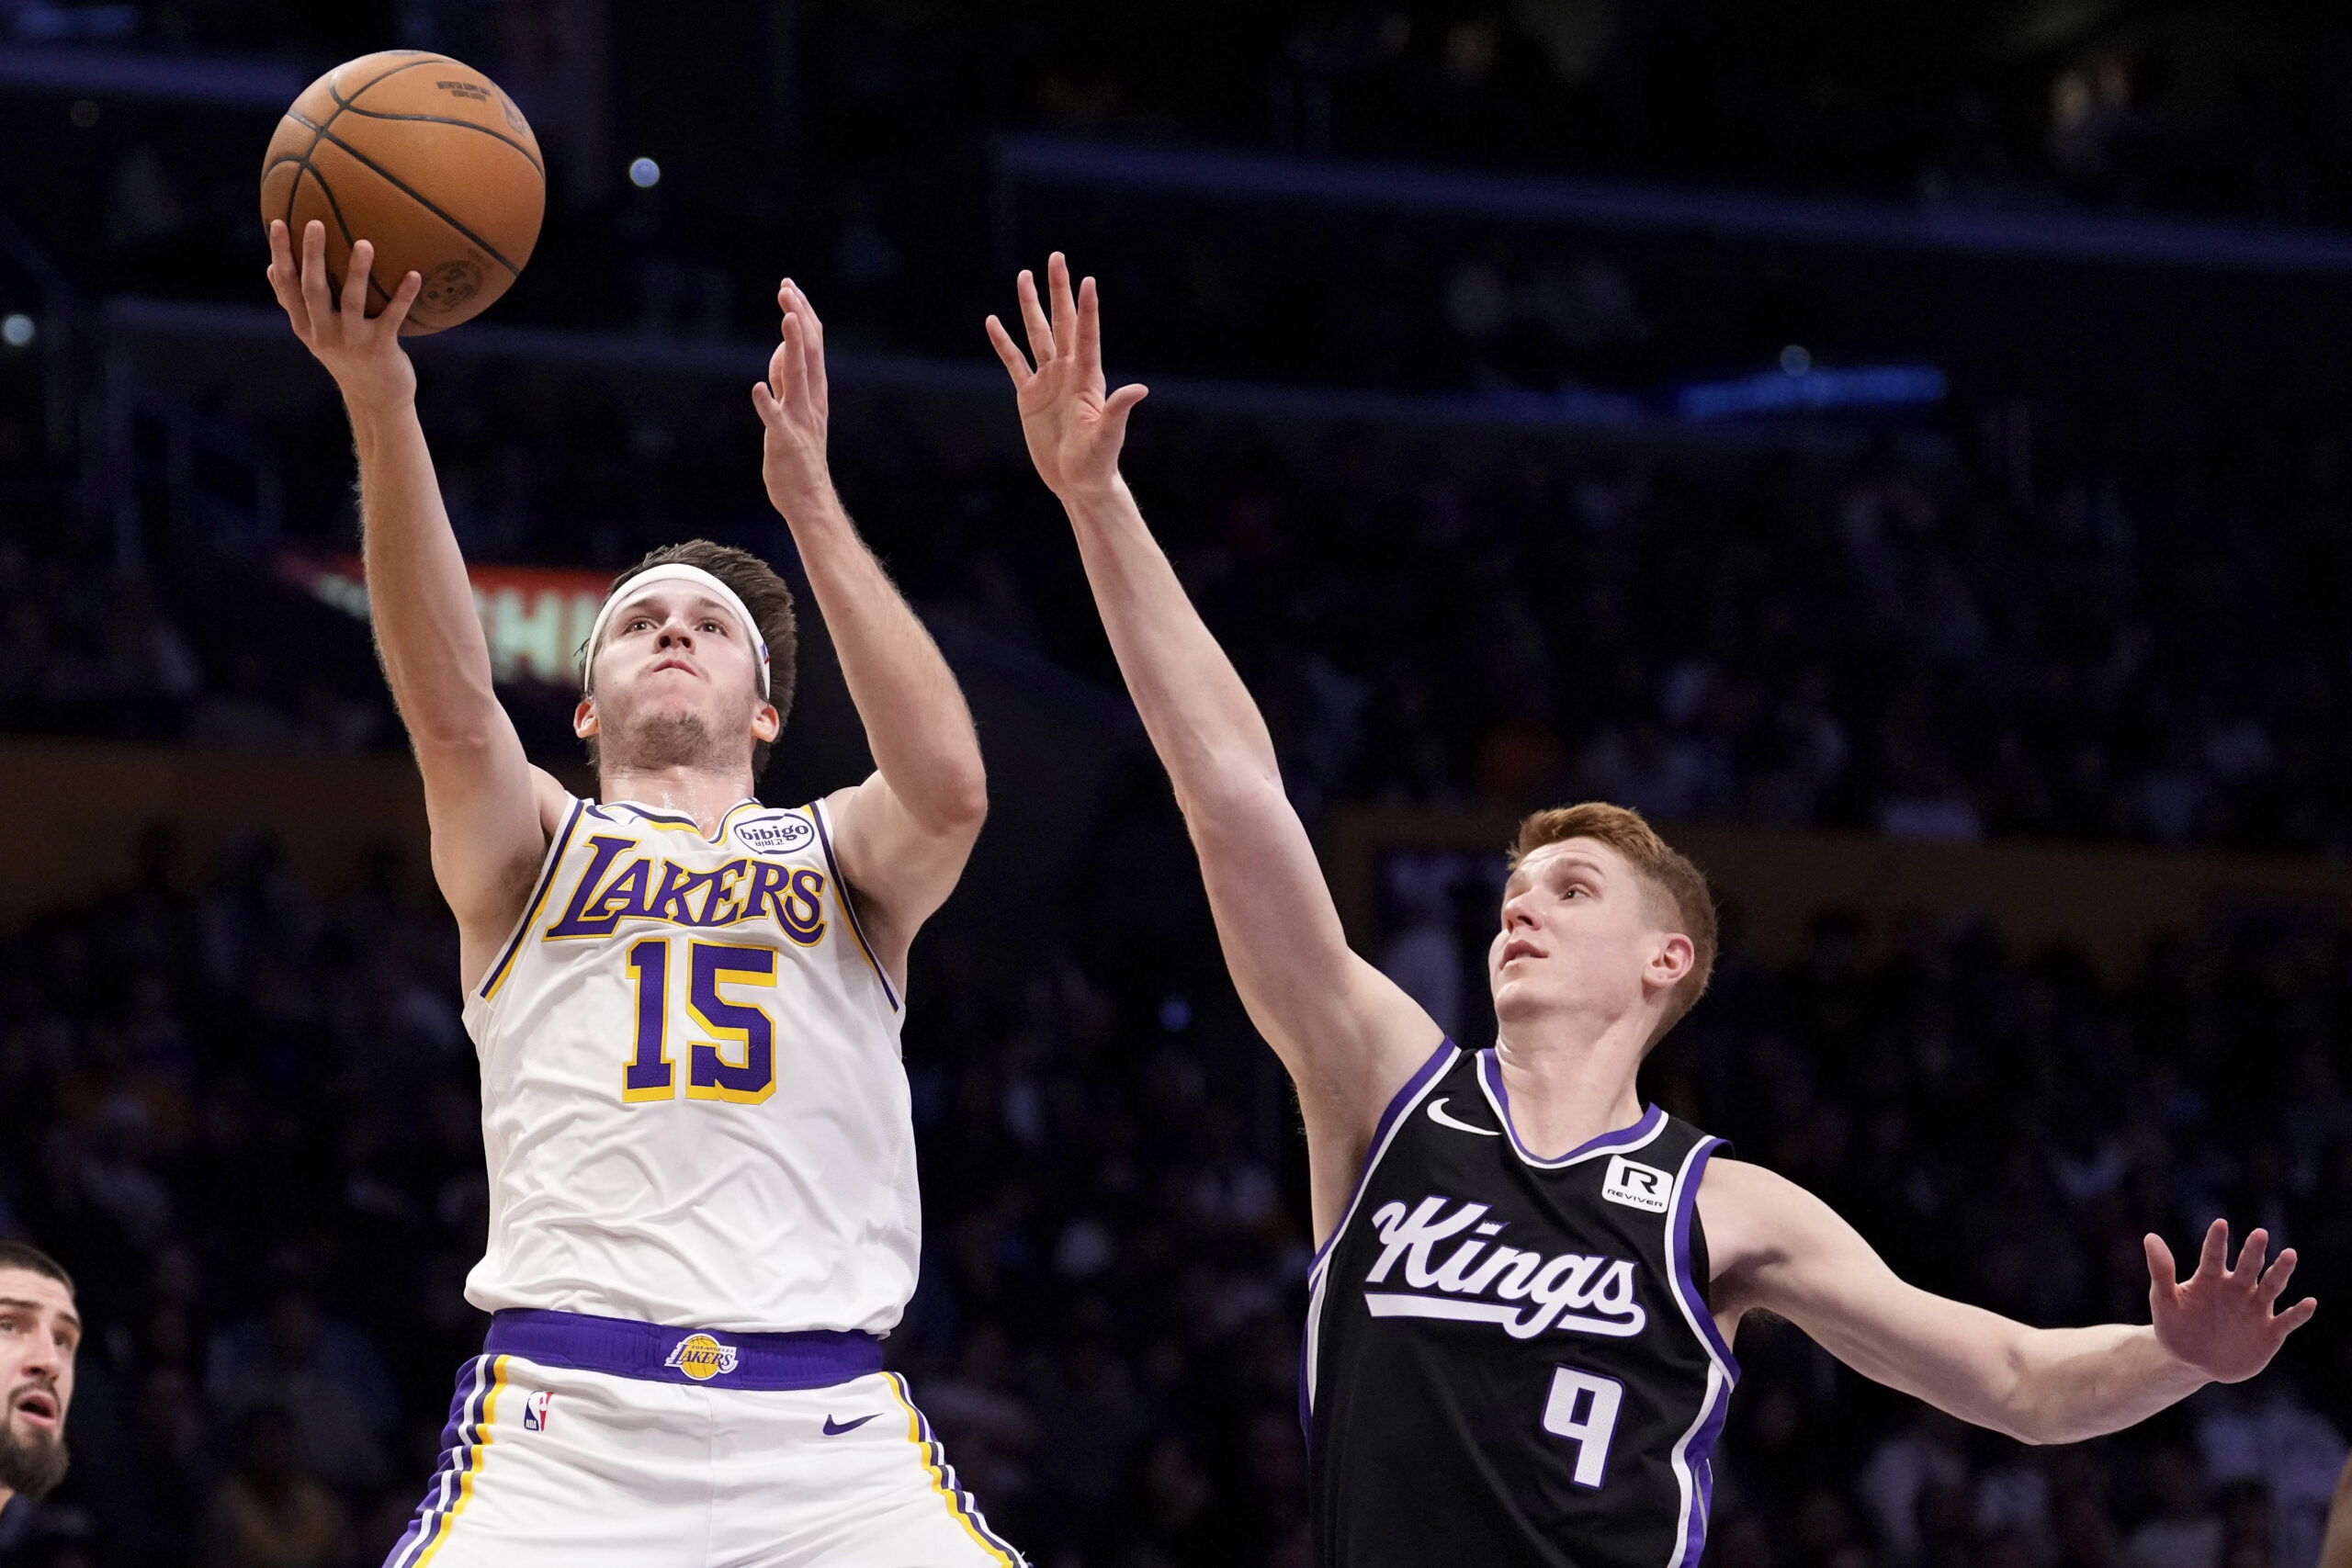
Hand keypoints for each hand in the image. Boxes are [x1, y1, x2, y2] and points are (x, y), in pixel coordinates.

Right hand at [265, 219, 419, 413]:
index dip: (282, 254)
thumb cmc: (347, 358)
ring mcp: (351, 341)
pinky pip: (392, 317)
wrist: (376, 400)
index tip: (279, 222)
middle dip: (312, 255)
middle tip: (315, 223)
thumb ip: (296, 304)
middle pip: (313, 288)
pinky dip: (403, 296)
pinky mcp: (379, 349)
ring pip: (351, 301)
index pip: (288, 285)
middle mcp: (324, 332)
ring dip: (357, 271)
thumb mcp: (315, 334)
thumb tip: (272, 267)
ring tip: (365, 243)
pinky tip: (415, 275)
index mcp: (306, 325)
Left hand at [752, 279, 834, 519]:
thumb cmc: (798, 456)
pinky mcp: (784, 441)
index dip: (803, 315)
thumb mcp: (794, 408)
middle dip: (799, 317)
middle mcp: (811, 401)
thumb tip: (784, 346)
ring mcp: (799, 420)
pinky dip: (768, 404)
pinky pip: (775, 420)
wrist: (808, 498)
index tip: (790, 288)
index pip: (813, 345)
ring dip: (793, 346)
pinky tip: (757, 390)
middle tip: (787, 289)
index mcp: (815, 392)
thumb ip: (787, 379)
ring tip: (787, 319)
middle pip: (809, 351)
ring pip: (798, 376)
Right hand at [986, 252, 1146, 503]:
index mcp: (1087, 378)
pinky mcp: (1029, 396)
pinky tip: (993, 321)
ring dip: (1030, 306)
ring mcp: (1048, 381)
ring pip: (1036, 334)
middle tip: (1057, 257)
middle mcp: (1068, 372)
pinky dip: (1003, 343)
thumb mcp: (1108, 436)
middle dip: (1058, 290)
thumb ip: (1118, 410)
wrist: (1078, 481)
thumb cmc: (1098, 461)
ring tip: (1024, 276)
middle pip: (1061, 322)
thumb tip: (1139, 389)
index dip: (1086, 308)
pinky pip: (1014, 363)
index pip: (1086, 334)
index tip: (1087, 279)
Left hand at [2146, 1220, 2315, 1382]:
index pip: (2213, 1256)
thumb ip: (2161, 1271)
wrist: (2192, 1362)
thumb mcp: (2164, 1300)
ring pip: (2271, 1286)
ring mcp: (2255, 1308)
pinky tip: (2309, 1302)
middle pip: (2248, 1266)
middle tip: (2259, 1234)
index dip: (2216, 1241)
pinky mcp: (2270, 1331)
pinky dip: (2299, 1313)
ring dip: (2281, 1272)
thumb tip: (2150, 1236)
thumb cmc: (2176, 1327)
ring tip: (2290, 1254)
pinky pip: (2288, 1320)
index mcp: (2210, 1278)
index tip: (2220, 1224)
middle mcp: (2237, 1288)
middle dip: (2254, 1251)